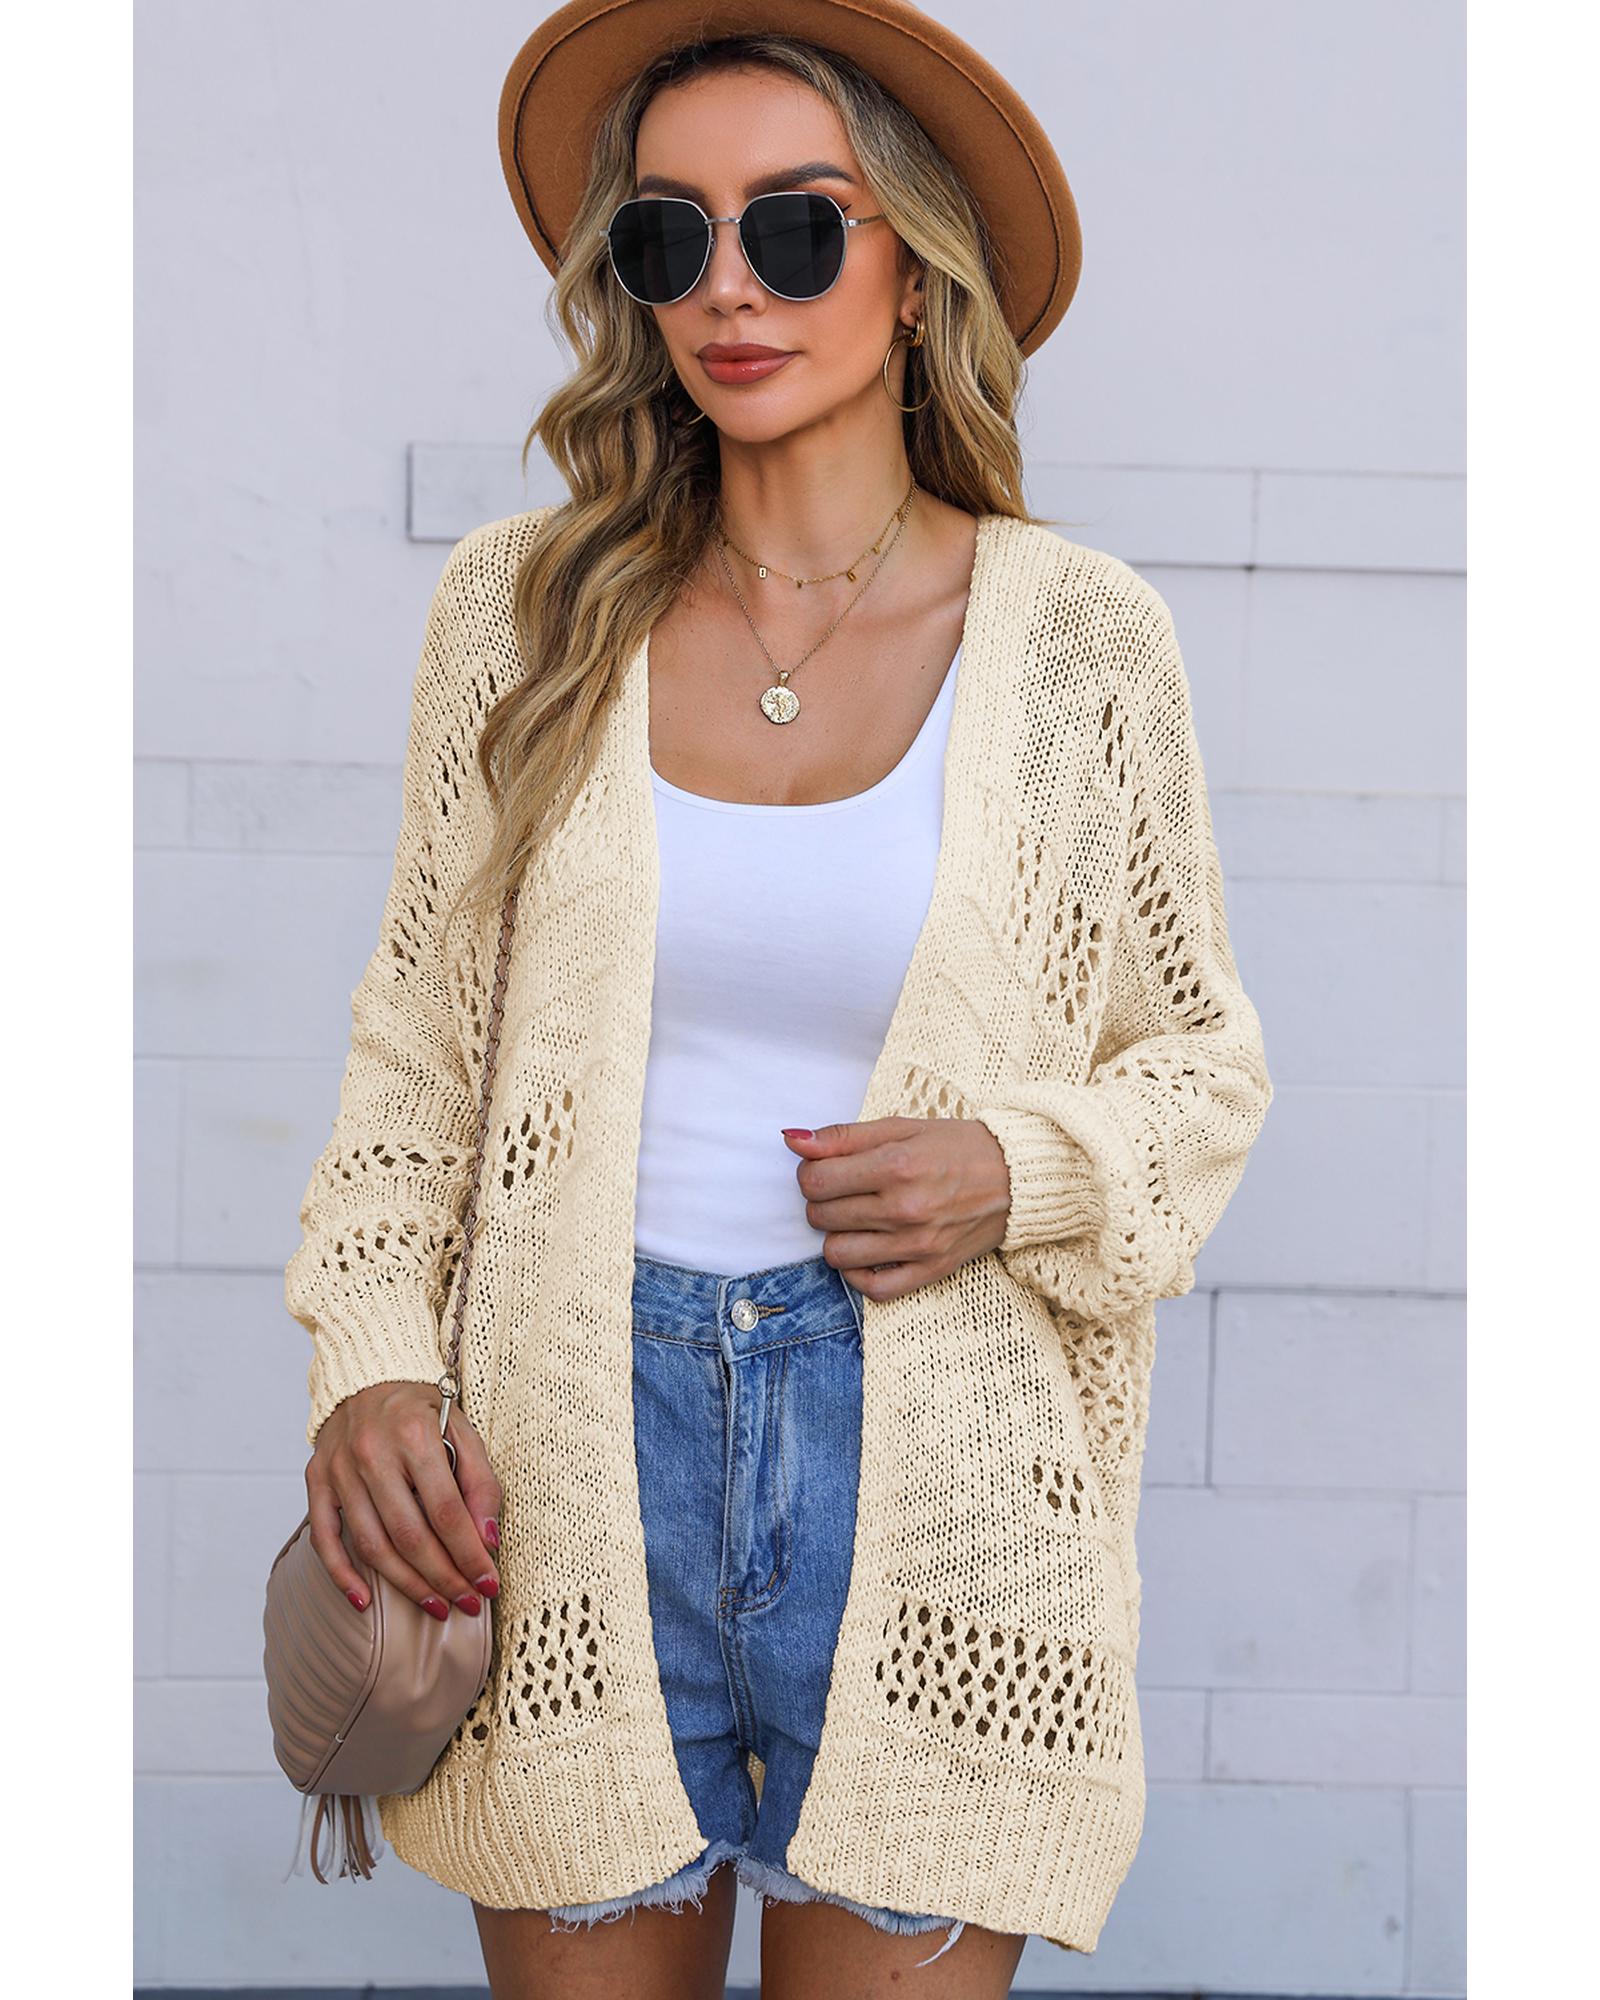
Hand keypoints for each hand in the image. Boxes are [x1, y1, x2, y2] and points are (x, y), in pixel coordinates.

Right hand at [305, 1381, 503, 1621]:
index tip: (489, 1584)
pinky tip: (364, 1603)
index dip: (470, 1555)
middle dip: (443, 1577)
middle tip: (467, 1603)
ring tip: (436, 1606)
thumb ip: (481, 1483)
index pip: (447, 1512)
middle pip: (409, 1535)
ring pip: (372, 1544)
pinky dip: (341, 1575)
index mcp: (415, 1435)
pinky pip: (324, 1538)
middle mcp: (372, 1453)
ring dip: (406, 1585)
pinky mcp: (317, 1480)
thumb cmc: (423, 1411)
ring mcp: (339, 1469)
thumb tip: (489, 1541)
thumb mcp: (463, 1432)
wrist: (370, 1376)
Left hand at [782, 1116, 1012, 1300]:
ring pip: (837, 1254)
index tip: (826, 1169)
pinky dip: (859, 1273)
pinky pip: (873, 1289)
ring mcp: (917, 1245)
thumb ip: (842, 1136)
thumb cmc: (956, 1147)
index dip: (810, 1173)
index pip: (815, 1181)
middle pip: (821, 1216)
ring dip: (837, 1236)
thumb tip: (790, 1139)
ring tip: (857, 1219)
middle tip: (845, 1190)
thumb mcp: (900, 1128)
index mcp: (896, 1165)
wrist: (1017, 1176)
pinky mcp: (931, 1270)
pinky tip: (867, 1250)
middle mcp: (905, 1208)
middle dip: (822, 1201)